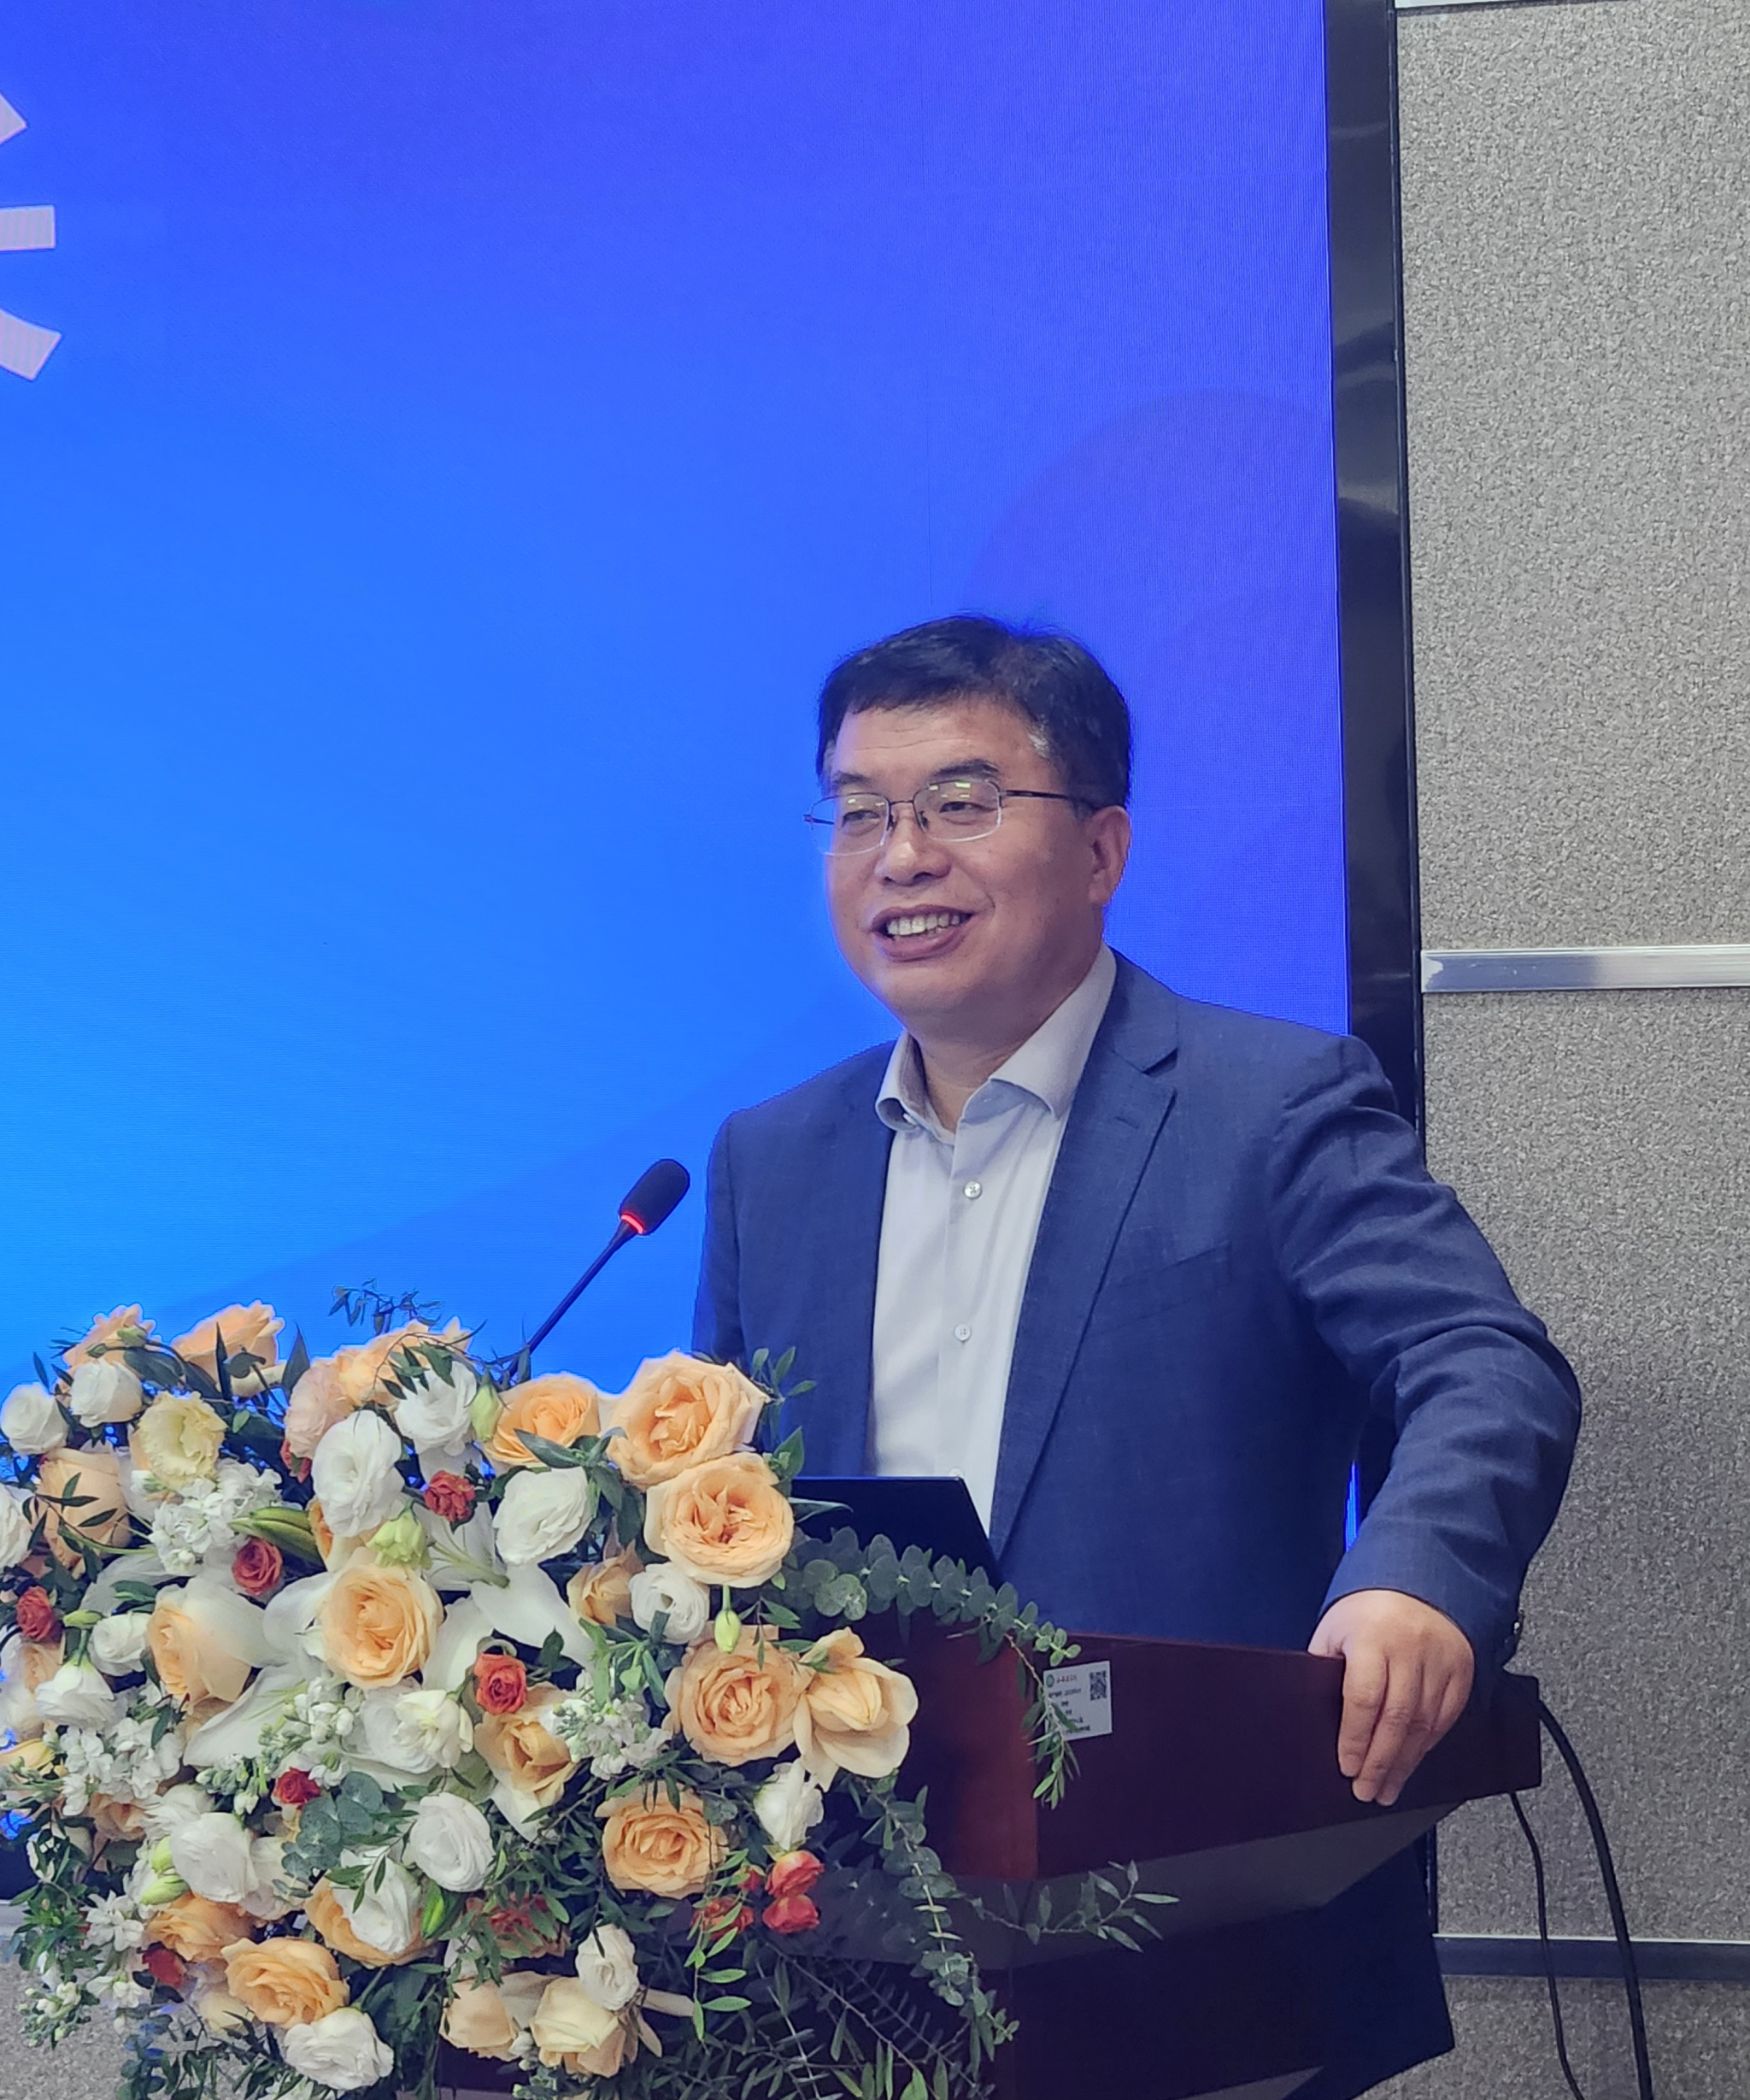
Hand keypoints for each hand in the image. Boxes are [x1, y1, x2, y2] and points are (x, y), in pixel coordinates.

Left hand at [1308, 1589, 1474, 1806]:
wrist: (1421, 1579)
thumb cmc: (1369, 1608)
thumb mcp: (1335, 1628)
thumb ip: (1327, 1667)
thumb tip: (1315, 1712)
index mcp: (1373, 1638)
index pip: (1363, 1699)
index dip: (1354, 1738)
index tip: (1346, 1766)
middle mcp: (1410, 1652)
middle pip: (1396, 1720)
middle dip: (1379, 1763)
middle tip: (1366, 1791)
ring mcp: (1440, 1663)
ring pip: (1423, 1726)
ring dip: (1404, 1763)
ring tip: (1387, 1787)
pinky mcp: (1461, 1673)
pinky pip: (1445, 1719)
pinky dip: (1427, 1746)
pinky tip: (1413, 1762)